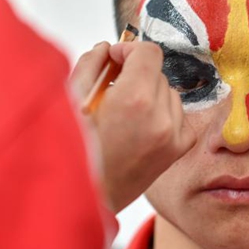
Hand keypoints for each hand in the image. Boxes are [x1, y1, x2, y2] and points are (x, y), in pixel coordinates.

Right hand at [72, 42, 195, 212]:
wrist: (87, 200)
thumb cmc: (72, 155)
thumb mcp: (70, 102)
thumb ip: (90, 66)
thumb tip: (105, 49)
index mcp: (134, 100)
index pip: (149, 52)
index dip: (129, 50)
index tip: (115, 58)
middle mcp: (161, 116)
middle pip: (158, 72)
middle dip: (135, 74)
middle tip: (111, 89)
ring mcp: (173, 135)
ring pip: (170, 94)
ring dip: (150, 94)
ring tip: (123, 113)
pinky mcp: (178, 150)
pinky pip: (179, 116)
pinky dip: (163, 115)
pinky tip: (139, 126)